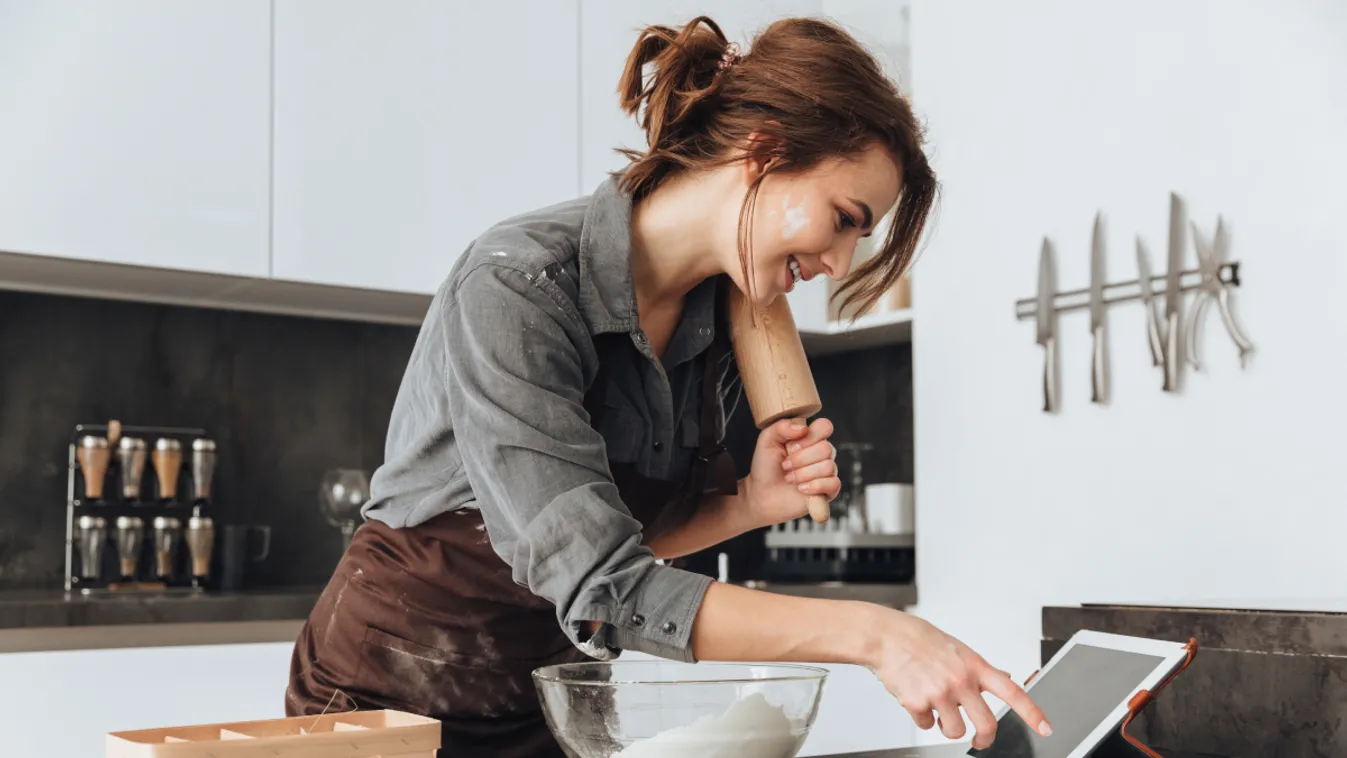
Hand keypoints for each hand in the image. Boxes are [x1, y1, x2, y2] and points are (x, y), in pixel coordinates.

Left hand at [742, 417, 840, 527]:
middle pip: (826, 448)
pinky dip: (815, 486)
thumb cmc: (766, 467)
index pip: (825, 427)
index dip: (810, 436)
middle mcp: (821, 453)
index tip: (791, 446)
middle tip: (785, 465)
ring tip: (789, 478)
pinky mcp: (829, 490)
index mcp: (810, 437)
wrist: (762, 494)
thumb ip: (782, 426)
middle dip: (800, 459)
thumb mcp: (767, 441)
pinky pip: (834, 484)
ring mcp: (827, 472)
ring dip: (803, 474)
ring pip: (828, 467)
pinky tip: (801, 488)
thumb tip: (803, 428)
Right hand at [868, 609, 1051, 749]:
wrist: (885, 637)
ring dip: (947, 726)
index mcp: (974, 665)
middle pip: (986, 725)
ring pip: (955, 731)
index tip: (1045, 727)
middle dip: (984, 740)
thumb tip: (1005, 675)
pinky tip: (916, 698)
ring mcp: (939, 693)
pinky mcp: (917, 703)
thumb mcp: (957, 649)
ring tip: (937, 709)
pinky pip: (927, 725)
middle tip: (979, 741)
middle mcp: (960, 680)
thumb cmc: (919, 639)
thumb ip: (978, 667)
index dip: (1032, 712)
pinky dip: (922, 717)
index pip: (1012, 691)